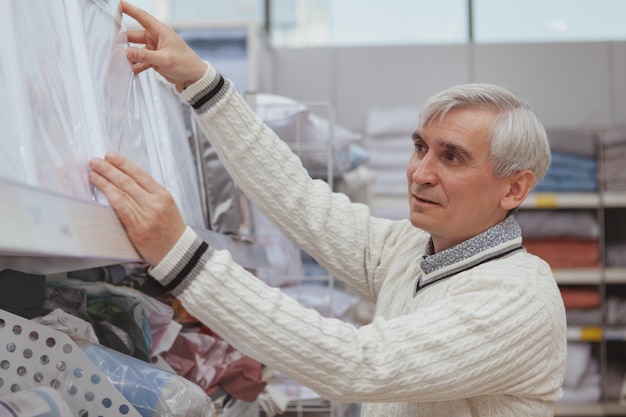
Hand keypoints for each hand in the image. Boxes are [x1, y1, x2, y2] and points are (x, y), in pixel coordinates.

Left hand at [88, 151, 186, 265]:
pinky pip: (121, 208)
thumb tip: (128, 182)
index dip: (123, 163)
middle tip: (96, 161)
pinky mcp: (137, 228)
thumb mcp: (167, 206)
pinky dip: (111, 196)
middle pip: (128, 180)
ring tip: (93, 172)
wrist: (178, 252)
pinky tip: (102, 189)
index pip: (140, 174)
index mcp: (162, 195)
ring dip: (105, 180)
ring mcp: (146, 215)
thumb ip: (150, 194)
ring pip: (122, 192)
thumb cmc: (171, 230)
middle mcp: (154, 203)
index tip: (111, 156)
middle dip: (109, 168)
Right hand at [122, 1, 207, 89]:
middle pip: (133, 35)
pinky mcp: (153, 60)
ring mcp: (154, 49)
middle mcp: (156, 38)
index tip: (119, 4)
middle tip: (113, 45)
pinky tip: (129, 70)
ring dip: (128, 56)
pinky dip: (134, 65)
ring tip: (119, 61)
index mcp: (161, 31)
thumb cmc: (187, 63)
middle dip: (123, 40)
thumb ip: (145, 56)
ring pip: (135, 50)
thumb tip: (128, 52)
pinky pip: (140, 61)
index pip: (142, 17)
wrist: (194, 77)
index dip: (129, 9)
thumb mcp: (165, 59)